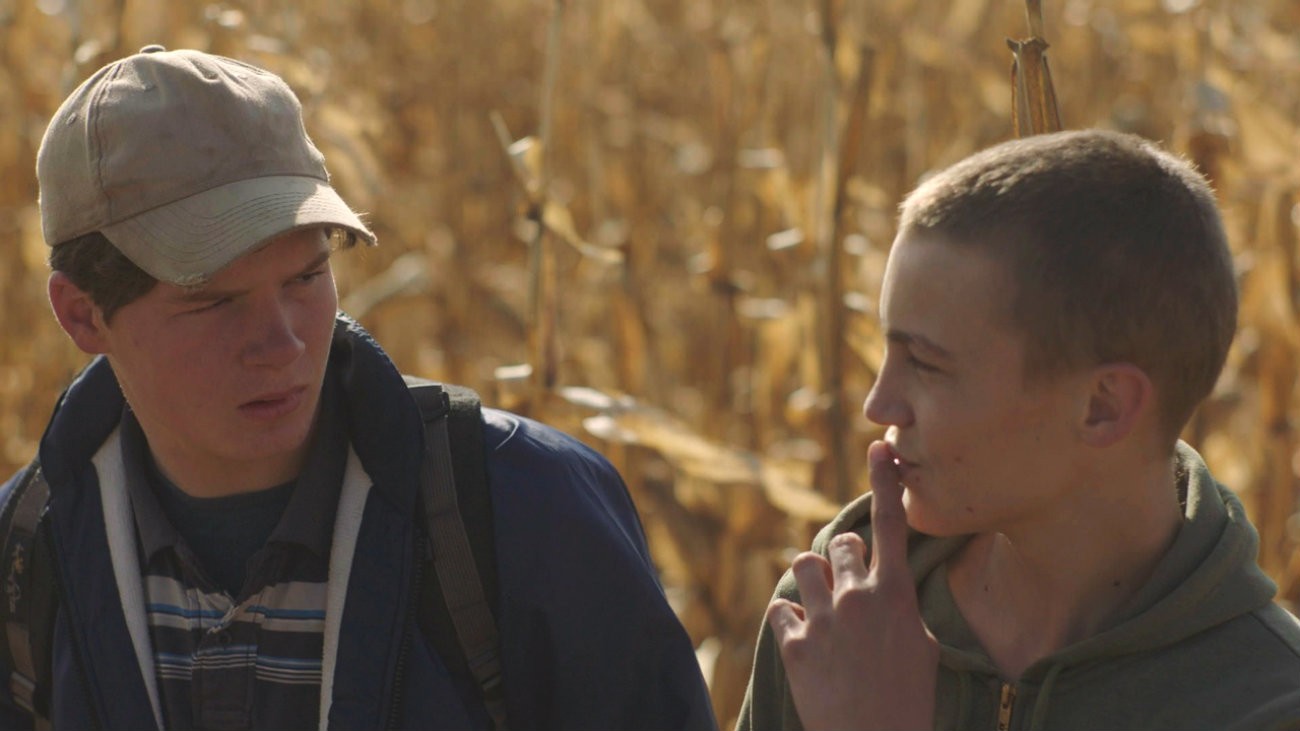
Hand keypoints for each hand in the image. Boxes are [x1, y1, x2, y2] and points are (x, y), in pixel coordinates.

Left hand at [766, 440, 938, 730]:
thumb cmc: (908, 702)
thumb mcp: (922, 648)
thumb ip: (899, 608)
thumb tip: (885, 586)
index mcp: (896, 596)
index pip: (891, 526)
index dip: (885, 483)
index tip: (879, 447)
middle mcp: (858, 598)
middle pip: (840, 545)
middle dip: (842, 561)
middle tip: (850, 594)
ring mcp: (825, 619)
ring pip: (803, 566)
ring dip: (812, 582)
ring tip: (824, 612)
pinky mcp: (795, 644)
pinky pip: (782, 608)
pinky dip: (790, 620)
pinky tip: (803, 642)